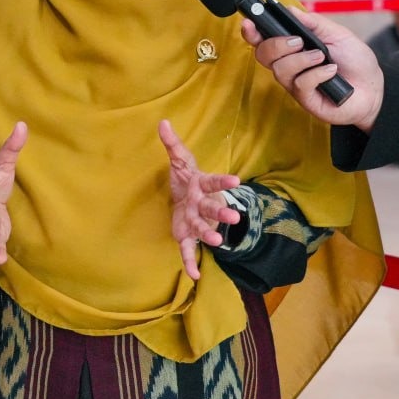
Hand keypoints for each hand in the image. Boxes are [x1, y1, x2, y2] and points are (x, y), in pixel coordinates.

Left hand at [161, 119, 240, 280]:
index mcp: (201, 185)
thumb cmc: (186, 179)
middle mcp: (203, 205)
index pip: (214, 181)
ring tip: (218, 243)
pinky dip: (191, 263)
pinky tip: (194, 277)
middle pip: (212, 208)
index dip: (224, 181)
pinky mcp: (187, 236)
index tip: (236, 181)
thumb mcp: (179, 160)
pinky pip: (189, 250)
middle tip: (234, 217)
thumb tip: (162, 122)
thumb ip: (172, 144)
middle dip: (223, 213)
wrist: (186, 200)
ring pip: (203, 229)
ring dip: (210, 235)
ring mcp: (197, 222)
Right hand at [241, 6, 383, 129]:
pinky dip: (317, 74)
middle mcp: (289, 66)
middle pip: (263, 54)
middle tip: (298, 41)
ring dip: (301, 59)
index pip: (263, 40)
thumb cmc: (355, 61)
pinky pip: (300, 84)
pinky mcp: (306, 99)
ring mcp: (295, 84)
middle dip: (276, 44)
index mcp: (293, 48)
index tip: (250, 23)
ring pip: (280, 70)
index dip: (252, 32)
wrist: (375, 88)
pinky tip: (331, 72)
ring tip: (322, 56)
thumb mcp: (337, 34)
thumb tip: (290, 10)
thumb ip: (314, 23)